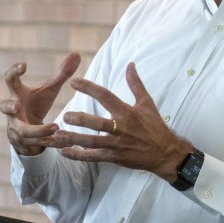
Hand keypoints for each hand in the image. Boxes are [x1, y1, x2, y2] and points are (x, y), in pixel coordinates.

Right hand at [0, 52, 80, 155]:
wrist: (28, 131)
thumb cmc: (36, 104)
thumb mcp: (49, 89)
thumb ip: (62, 74)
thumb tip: (77, 54)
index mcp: (17, 93)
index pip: (10, 80)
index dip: (14, 71)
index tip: (24, 64)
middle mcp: (13, 111)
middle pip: (5, 108)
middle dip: (9, 107)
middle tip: (17, 106)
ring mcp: (15, 128)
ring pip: (23, 131)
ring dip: (39, 130)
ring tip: (56, 127)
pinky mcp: (23, 143)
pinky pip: (36, 144)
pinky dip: (51, 143)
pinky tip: (66, 142)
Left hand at [51, 62, 192, 182]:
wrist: (165, 153)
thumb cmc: (155, 126)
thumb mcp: (147, 103)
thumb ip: (135, 83)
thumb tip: (130, 64)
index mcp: (128, 112)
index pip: (106, 97)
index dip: (90, 88)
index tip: (74, 82)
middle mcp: (121, 128)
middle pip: (98, 124)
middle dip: (81, 120)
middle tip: (65, 115)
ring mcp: (117, 145)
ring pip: (93, 142)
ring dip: (75, 139)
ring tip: (58, 134)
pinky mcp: (115, 158)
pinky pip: (94, 158)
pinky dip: (79, 156)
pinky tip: (64, 152)